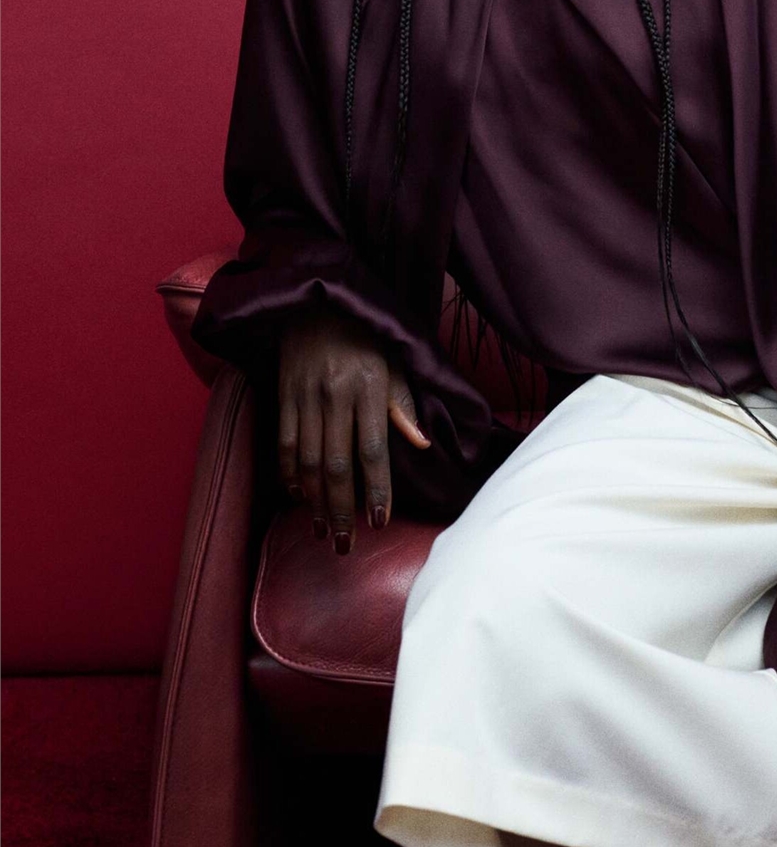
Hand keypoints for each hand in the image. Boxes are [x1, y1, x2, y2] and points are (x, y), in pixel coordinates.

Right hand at [277, 304, 430, 552]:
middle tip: (345, 544)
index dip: (377, 489)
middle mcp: (335, 395)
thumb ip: (404, 404)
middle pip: (339, 465)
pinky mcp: (283, 396)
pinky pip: (284, 443)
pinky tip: (298, 497)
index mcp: (369, 388)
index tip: (380, 522)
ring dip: (316, 501)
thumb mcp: (393, 363)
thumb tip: (423, 444)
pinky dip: (289, 474)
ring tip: (323, 531)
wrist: (316, 302)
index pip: (374, 450)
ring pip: (308, 460)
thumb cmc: (364, 338)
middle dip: (342, 510)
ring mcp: (305, 397)